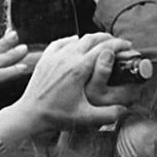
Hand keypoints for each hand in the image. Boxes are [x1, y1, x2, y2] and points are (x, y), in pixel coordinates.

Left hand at [12, 33, 132, 129]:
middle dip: (108, 38)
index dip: (118, 45)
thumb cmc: (55, 116)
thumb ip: (108, 114)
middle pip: (92, 38)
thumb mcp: (85, 117)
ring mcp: (55, 56)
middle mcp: (67, 58)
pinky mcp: (45, 58)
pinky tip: (76, 42)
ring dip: (92, 39)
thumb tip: (125, 110)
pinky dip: (72, 40)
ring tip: (101, 44)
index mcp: (79, 69)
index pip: (104, 48)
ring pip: (78, 38)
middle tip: (118, 43)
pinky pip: (61, 42)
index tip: (127, 46)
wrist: (29, 114)